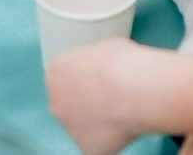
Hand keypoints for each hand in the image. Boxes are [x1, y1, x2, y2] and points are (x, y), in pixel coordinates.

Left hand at [46, 38, 163, 154]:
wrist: (136, 89)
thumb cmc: (122, 63)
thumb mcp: (102, 48)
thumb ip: (92, 63)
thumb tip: (100, 69)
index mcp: (55, 75)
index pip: (64, 81)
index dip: (85, 83)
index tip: (100, 82)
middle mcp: (56, 103)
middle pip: (69, 106)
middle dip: (88, 105)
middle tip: (112, 98)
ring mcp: (69, 129)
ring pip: (84, 128)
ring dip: (99, 123)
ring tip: (123, 112)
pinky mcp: (86, 148)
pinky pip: (97, 146)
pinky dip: (109, 141)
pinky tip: (123, 128)